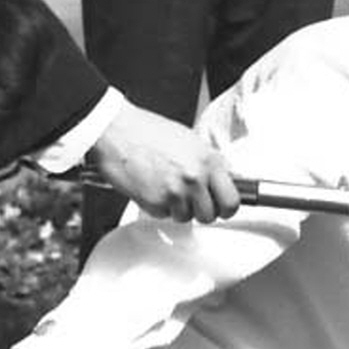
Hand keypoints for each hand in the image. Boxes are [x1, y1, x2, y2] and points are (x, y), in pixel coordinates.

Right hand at [87, 103, 238, 223]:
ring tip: (165, 185)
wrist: (117, 131)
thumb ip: (209, 164)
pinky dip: (158, 206)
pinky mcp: (155, 202)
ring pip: (186, 217)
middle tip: (189, 197)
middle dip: (200, 210)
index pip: (232, 201)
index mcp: (209, 161)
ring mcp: (176, 192)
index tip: (221, 207)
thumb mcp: (191, 142)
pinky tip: (152, 186)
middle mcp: (195, 178)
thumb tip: (223, 183)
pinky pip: (164, 215)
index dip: (226, 208)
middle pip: (210, 215)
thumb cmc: (149, 132)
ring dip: (177, 208)